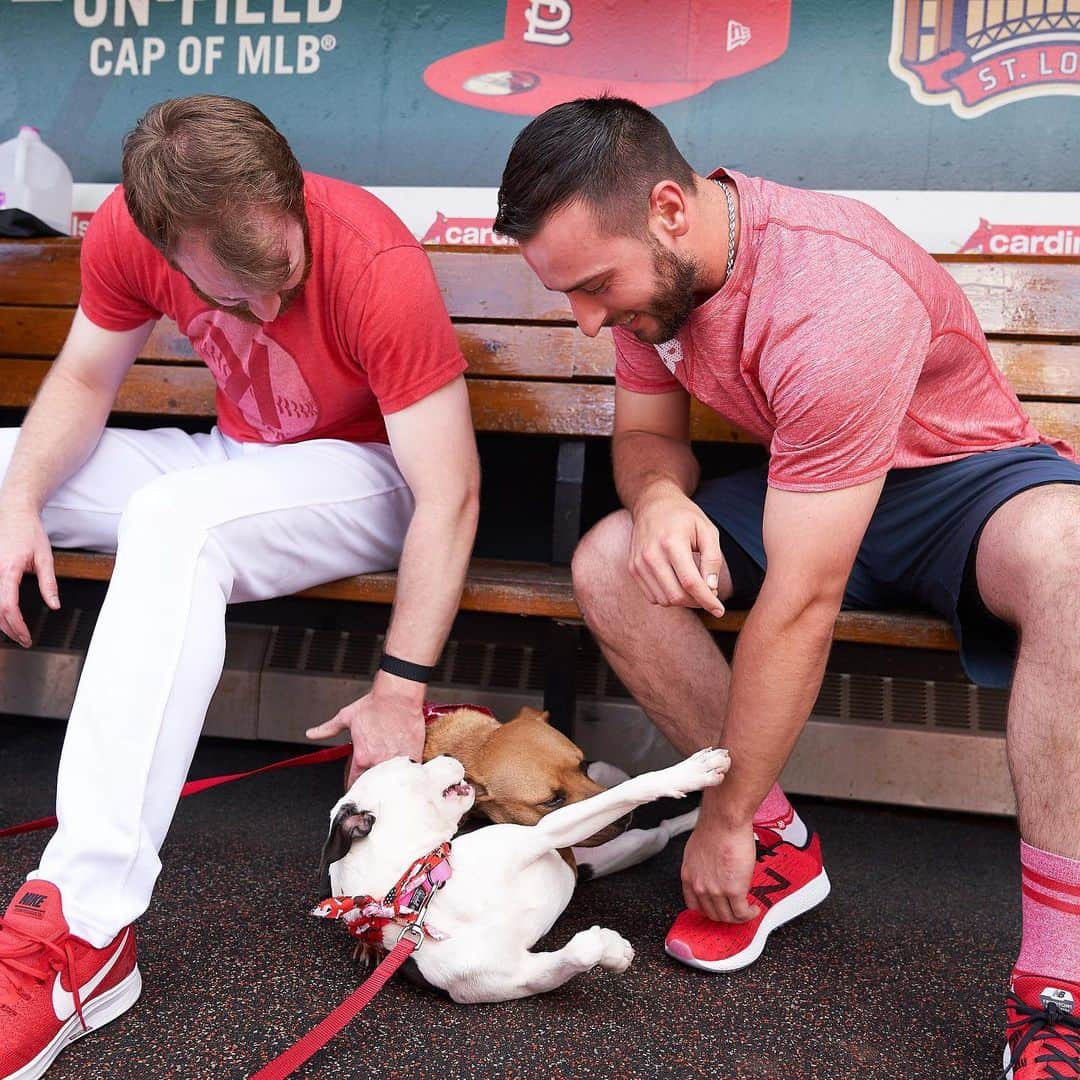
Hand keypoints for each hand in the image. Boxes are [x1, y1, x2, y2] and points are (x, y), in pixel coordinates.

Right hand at [0, 501, 57, 647]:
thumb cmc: (29, 532)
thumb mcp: (46, 558)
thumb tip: (54, 605)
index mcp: (8, 569)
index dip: (16, 625)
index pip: (8, 606)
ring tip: (16, 632)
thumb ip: (49, 584)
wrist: (13, 513)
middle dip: (9, 629)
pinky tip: (4, 617)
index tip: (27, 637)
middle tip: (24, 639)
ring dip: (0, 622)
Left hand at [305, 675, 425, 785]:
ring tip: (390, 777)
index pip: (355, 782)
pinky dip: (406, 772)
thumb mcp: (346, 717)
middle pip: (374, 784)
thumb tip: (311, 733)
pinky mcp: (413, 756)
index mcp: (362, 756)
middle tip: (374, 781)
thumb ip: (328, 729)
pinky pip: (409, 772)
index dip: (355, 784)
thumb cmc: (375, 704)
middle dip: (373, 784)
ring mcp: (397, 760)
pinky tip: (404, 769)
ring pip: (392, 781)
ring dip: (390, 780)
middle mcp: (379, 761)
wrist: (398, 695)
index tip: (358, 784)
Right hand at [629, 487, 724, 616]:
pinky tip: (678, 584)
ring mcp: (638, 563)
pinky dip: (668, 597)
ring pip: (664, 600)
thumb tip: (711, 588)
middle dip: (696, 602)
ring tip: (695, 588)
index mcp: (671, 542)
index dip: (707, 600)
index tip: (719, 610)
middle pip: (676, 596)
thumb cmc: (684, 516)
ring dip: (683, 601)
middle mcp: (650, 555)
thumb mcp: (707, 530)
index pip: (690, 582)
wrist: (652, 503)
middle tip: (710, 595)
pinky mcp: (633, 568)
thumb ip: (712, 559)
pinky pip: (652, 596)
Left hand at [680, 808, 758, 923]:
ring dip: (739, 916)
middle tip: (735, 909)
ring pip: (728, 916)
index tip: (716, 908)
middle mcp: (699, 886)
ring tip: (747, 910)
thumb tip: (712, 872)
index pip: (693, 905)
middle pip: (712, 914)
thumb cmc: (714, 827)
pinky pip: (742, 913)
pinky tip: (754, 908)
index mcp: (688, 875)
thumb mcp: (697, 850)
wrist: (724, 821)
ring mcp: (715, 890)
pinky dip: (749, 914)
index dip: (707, 909)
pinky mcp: (734, 890)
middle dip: (725, 914)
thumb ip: (703, 867)